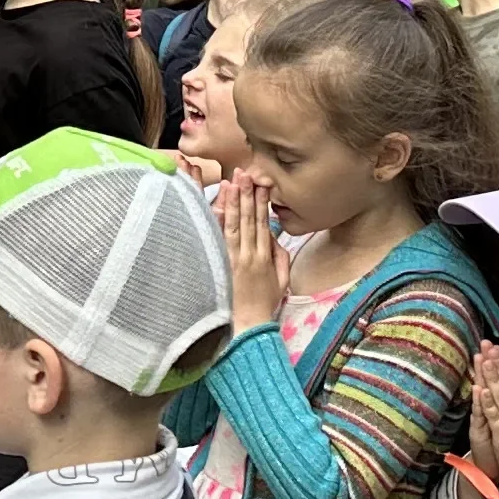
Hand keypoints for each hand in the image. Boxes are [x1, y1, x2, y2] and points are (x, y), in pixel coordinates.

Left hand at [214, 174, 286, 336]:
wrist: (249, 325)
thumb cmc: (264, 305)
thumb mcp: (282, 281)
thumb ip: (281, 257)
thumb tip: (275, 236)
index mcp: (264, 257)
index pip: (262, 223)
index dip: (260, 202)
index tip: (260, 183)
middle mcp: (249, 254)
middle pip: (247, 219)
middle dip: (245, 194)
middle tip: (244, 173)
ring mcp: (233, 259)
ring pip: (233, 225)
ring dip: (232, 202)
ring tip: (231, 182)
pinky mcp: (221, 266)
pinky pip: (219, 241)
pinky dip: (218, 223)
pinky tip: (217, 207)